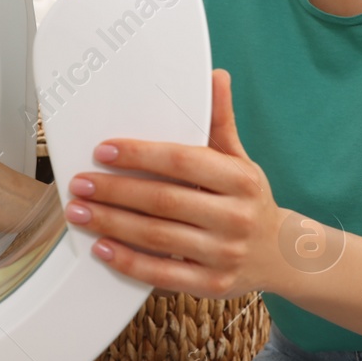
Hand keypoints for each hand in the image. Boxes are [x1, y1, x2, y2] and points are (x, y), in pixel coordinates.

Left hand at [64, 69, 285, 298]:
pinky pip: (162, 273)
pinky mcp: (212, 284)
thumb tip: (215, 76)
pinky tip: (102, 248)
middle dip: (115, 191)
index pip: (184, 161)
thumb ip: (220, 122)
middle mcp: (235, 217)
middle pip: (163, 200)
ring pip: (157, 237)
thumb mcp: (240, 160)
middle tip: (80, 183)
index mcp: (240, 180)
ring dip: (112, 224)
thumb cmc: (249, 200)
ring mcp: (224, 254)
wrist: (281, 254)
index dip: (140, 154)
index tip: (104, 150)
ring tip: (80, 212)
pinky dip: (128, 261)